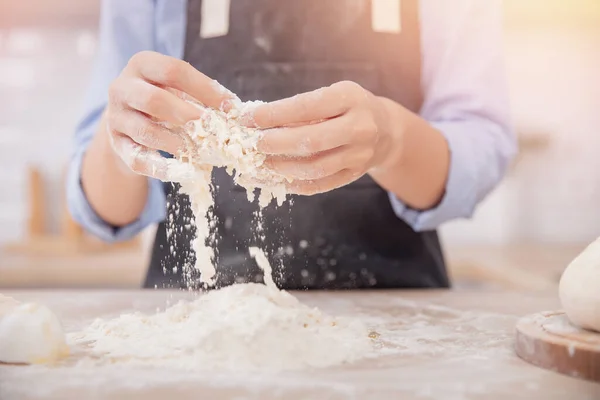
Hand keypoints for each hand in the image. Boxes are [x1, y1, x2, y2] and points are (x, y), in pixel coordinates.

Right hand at [105, 51, 233, 179]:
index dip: (205, 88)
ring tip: (202, 153)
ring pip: (146, 132)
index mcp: (142, 64)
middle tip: (212, 128)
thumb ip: (201, 95)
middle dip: (187, 115)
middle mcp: (122, 87)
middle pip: (154, 100)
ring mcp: (115, 118)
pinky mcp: (115, 145)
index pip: (173, 70)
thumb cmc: (163, 99)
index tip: (231, 106)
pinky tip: (186, 171)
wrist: (127, 118)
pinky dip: (163, 168)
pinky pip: (137, 159)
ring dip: (178, 144)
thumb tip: (235, 110)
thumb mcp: (177, 88)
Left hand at [249, 81, 403, 194]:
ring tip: (261, 163)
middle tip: (254, 144)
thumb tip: (257, 121)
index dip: (274, 114)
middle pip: (312, 140)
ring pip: (316, 168)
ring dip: (283, 168)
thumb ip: (302, 107)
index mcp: (350, 98)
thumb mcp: (332, 95)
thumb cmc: (348, 108)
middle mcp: (359, 127)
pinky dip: (295, 184)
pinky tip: (276, 179)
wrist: (386, 130)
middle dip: (277, 143)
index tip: (249, 119)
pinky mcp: (354, 174)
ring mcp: (359, 155)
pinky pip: (321, 185)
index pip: (306, 107)